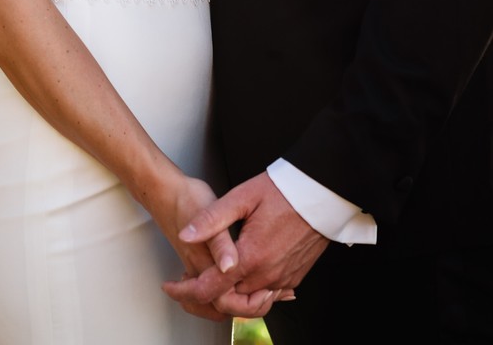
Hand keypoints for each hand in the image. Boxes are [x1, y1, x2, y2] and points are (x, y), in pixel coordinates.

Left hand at [152, 174, 286, 320]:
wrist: (322, 193)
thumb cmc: (284, 190)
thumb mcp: (243, 197)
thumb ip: (212, 219)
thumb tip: (186, 235)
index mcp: (251, 257)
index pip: (210, 288)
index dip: (185, 290)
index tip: (170, 286)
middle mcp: (267, 275)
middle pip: (228, 301)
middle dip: (204, 294)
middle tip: (188, 279)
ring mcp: (283, 279)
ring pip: (248, 301)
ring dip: (228, 294)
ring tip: (213, 276)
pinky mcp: (293, 277)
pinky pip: (267, 295)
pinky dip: (250, 291)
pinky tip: (241, 274)